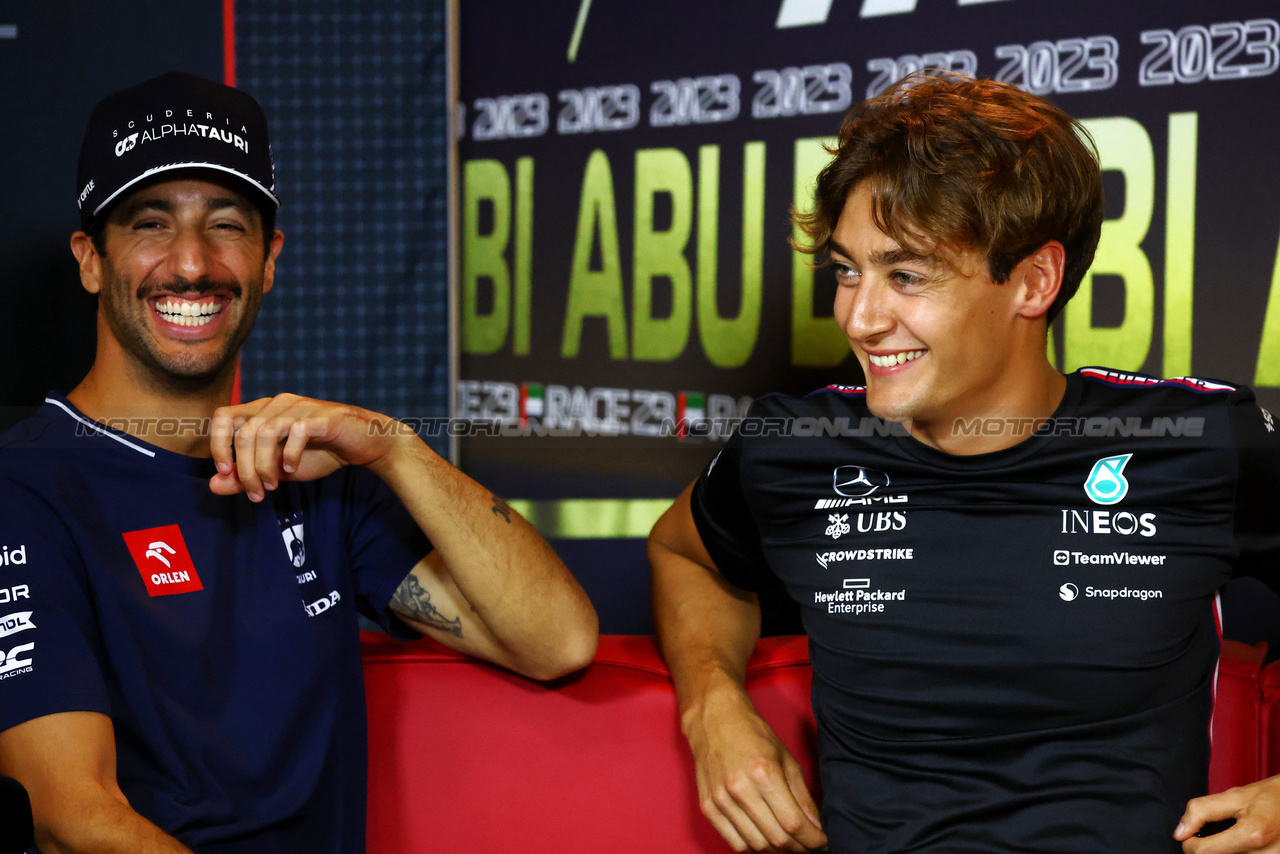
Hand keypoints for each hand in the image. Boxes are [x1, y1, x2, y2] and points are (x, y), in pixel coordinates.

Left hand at [208, 394, 408, 500]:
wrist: (364, 445)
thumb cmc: (320, 453)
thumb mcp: (277, 470)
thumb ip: (246, 476)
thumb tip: (214, 485)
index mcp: (263, 411)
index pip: (223, 417)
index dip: (218, 445)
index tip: (226, 473)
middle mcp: (278, 404)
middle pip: (243, 432)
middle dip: (245, 469)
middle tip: (256, 493)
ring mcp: (300, 407)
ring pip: (265, 432)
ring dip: (264, 466)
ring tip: (273, 486)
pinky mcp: (322, 417)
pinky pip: (296, 432)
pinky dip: (289, 455)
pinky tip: (292, 470)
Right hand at [685, 689, 825, 851]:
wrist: (713, 719)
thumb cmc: (753, 735)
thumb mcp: (786, 759)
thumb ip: (802, 796)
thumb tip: (817, 828)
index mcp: (764, 773)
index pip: (793, 823)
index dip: (812, 840)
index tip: (822, 843)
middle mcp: (740, 789)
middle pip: (776, 839)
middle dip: (799, 848)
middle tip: (808, 845)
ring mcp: (720, 799)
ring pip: (756, 845)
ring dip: (777, 849)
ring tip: (787, 839)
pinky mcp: (707, 806)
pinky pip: (735, 843)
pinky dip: (753, 845)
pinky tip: (763, 834)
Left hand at [1176, 776, 1279, 851]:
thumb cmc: (1268, 797)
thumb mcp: (1233, 796)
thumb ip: (1202, 811)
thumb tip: (1179, 833)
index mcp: (1252, 834)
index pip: (1204, 852)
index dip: (1189, 844)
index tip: (1190, 836)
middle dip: (1208, 849)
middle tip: (1213, 836)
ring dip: (1223, 852)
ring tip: (1229, 839)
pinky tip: (1238, 846)